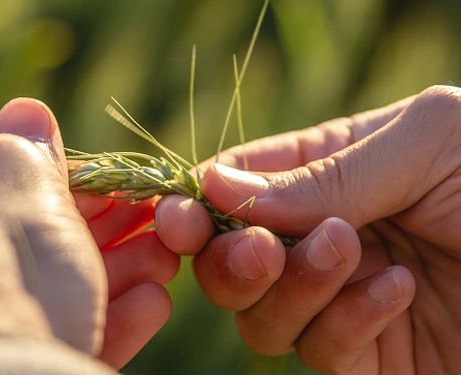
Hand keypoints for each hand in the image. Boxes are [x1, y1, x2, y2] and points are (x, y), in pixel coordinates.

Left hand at [0, 98, 176, 372]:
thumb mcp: (12, 181)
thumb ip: (24, 148)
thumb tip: (28, 110)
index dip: (64, 188)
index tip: (118, 188)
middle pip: (31, 252)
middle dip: (106, 235)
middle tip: (155, 220)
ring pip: (53, 302)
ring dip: (119, 276)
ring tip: (167, 259)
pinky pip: (57, 344)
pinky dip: (109, 324)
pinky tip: (153, 304)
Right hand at [156, 85, 460, 373]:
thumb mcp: (422, 143)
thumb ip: (319, 175)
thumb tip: (216, 184)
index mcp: (332, 172)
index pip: (239, 186)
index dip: (199, 201)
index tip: (178, 215)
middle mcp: (327, 234)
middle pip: (232, 258)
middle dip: (228, 257)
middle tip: (254, 251)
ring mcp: (342, 298)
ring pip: (263, 312)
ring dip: (291, 287)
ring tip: (346, 252)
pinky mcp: (369, 357)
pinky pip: (320, 350)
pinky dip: (346, 321)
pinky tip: (398, 290)